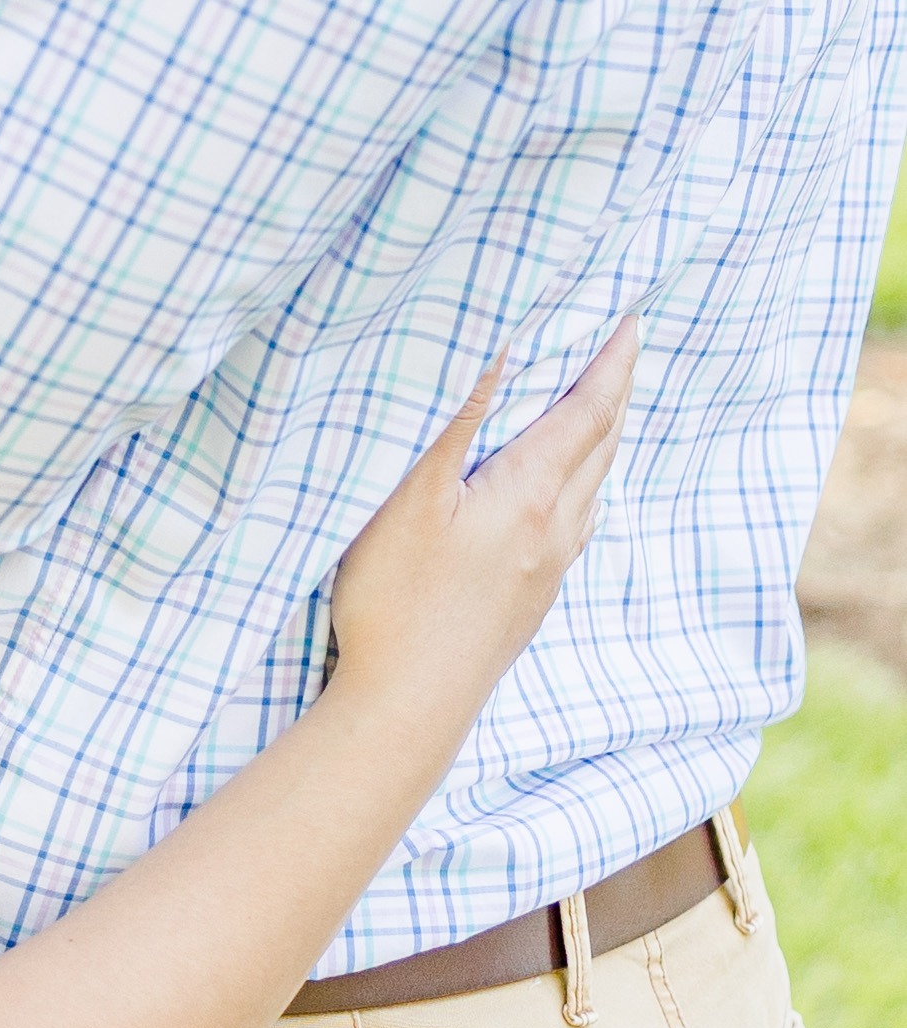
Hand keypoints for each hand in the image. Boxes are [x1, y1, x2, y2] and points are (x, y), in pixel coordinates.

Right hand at [329, 319, 637, 727]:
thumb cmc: (396, 602)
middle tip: (621, 341)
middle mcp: (554, 531)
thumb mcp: (410, 497)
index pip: (589, 411)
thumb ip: (455, 420)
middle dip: (615, 389)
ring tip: (598, 403)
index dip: (613, 359)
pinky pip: (577, 523)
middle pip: (602, 445)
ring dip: (602, 437)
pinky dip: (584, 484)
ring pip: (594, 487)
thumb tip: (500, 346)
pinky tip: (567, 493)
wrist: (407, 712)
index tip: (632, 315)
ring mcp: (546, 572)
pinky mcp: (530, 602)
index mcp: (530, 496)